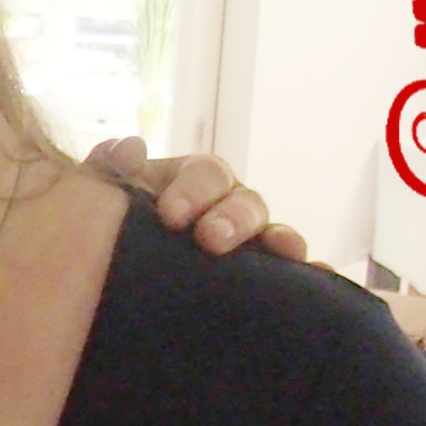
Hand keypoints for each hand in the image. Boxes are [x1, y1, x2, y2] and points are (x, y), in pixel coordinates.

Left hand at [84, 136, 306, 259]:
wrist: (113, 278)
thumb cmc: (114, 226)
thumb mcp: (105, 197)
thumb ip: (110, 170)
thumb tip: (131, 148)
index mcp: (194, 180)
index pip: (204, 175)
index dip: (193, 191)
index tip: (170, 215)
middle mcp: (229, 205)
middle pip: (245, 202)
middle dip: (232, 218)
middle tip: (211, 239)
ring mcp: (250, 240)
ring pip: (274, 232)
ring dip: (281, 238)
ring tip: (285, 250)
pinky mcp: (263, 276)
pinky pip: (293, 273)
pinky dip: (311, 269)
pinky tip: (320, 271)